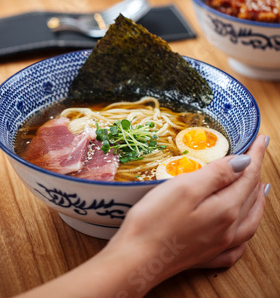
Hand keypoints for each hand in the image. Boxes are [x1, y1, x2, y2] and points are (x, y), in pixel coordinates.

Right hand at [105, 135, 267, 295]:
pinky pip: (237, 247)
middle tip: (258, 155)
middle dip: (256, 174)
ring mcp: (217, 246)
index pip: (247, 176)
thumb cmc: (155, 221)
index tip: (262, 139)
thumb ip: (217, 175)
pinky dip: (245, 233)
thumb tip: (244, 162)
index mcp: (225, 209)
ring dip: (256, 202)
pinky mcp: (204, 257)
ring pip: (249, 222)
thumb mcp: (185, 188)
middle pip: (250, 197)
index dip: (255, 156)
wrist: (136, 260)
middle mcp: (227, 230)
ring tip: (259, 189)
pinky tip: (241, 230)